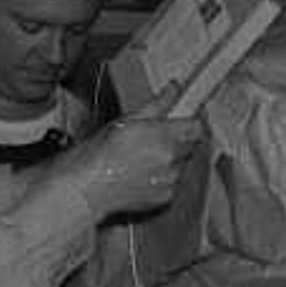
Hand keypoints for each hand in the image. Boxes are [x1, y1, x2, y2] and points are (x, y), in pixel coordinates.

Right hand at [69, 113, 192, 223]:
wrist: (88, 187)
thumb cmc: (100, 155)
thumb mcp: (127, 120)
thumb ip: (158, 104)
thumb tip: (173, 89)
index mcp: (165, 135)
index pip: (198, 127)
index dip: (193, 122)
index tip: (188, 120)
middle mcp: (171, 158)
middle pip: (190, 145)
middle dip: (178, 140)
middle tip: (155, 138)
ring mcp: (169, 180)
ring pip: (181, 165)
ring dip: (170, 160)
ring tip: (143, 159)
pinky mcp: (165, 197)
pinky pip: (172, 183)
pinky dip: (162, 179)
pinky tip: (142, 174)